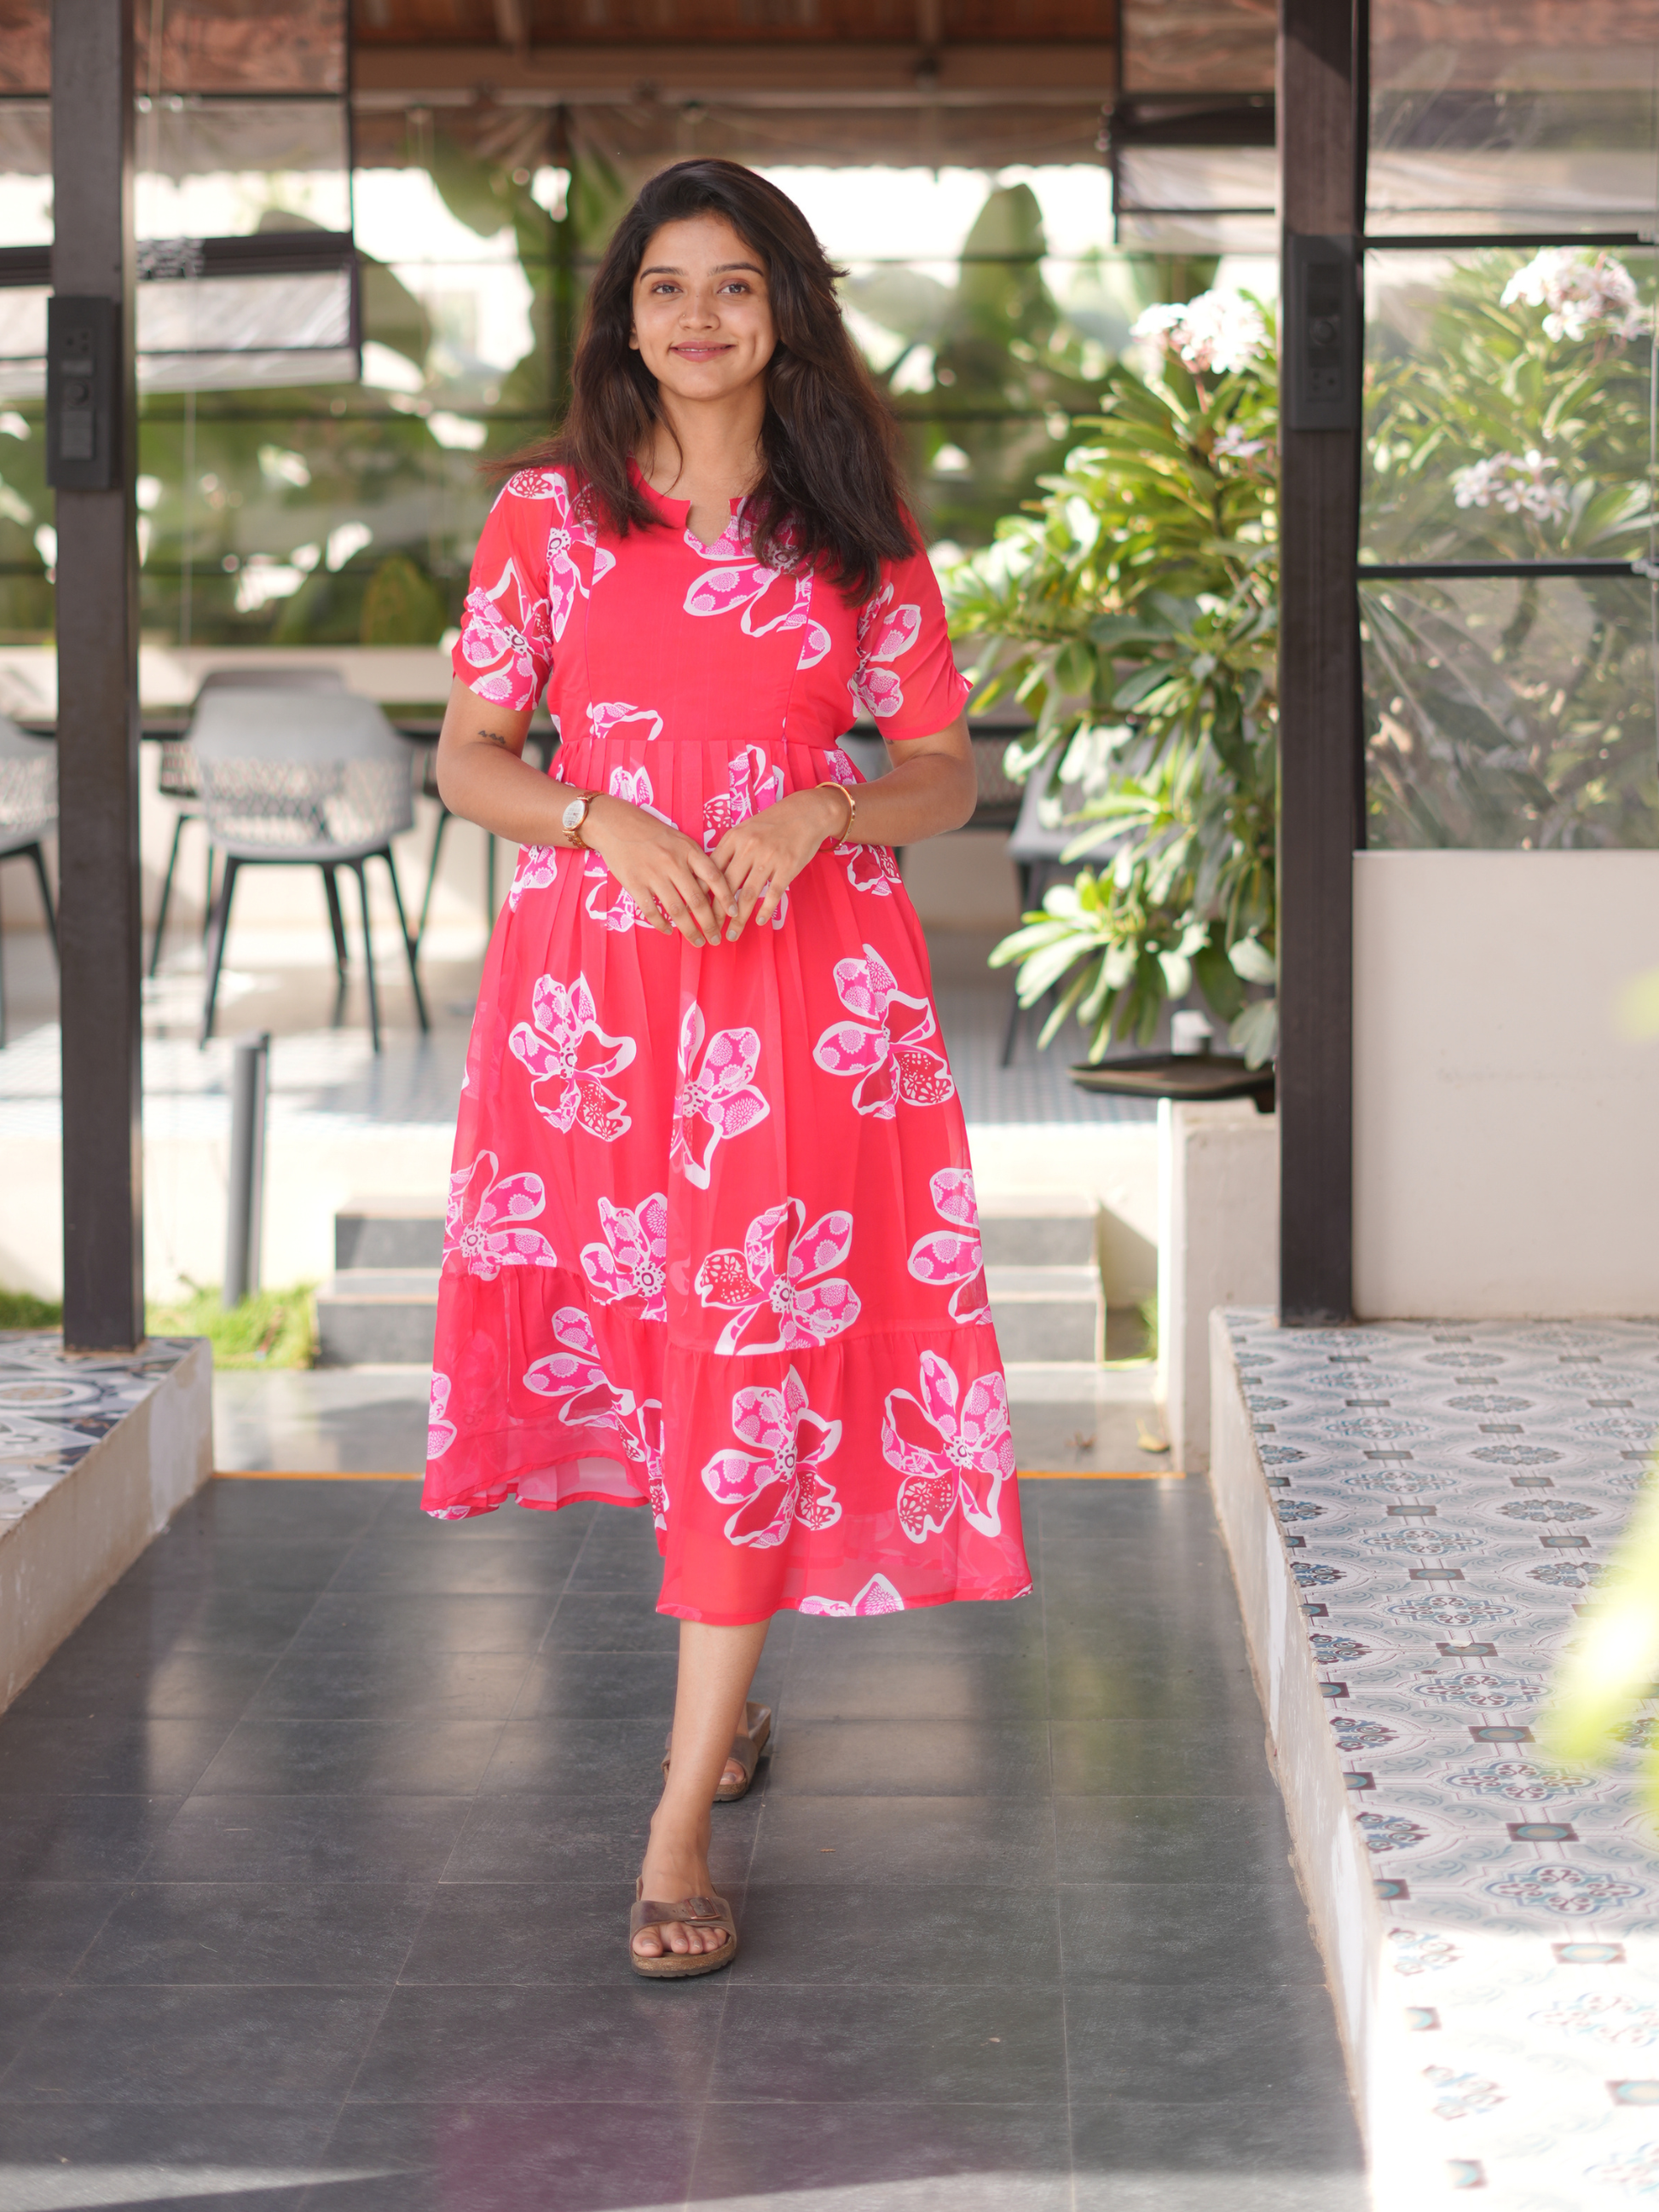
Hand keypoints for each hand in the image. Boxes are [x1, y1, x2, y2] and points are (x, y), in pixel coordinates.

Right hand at [581, 796, 735, 947]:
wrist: (615, 823)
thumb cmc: (651, 831)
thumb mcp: (679, 839)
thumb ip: (695, 860)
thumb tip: (712, 887)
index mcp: (688, 850)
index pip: (714, 878)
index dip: (727, 898)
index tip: (734, 913)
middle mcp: (673, 863)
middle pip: (697, 900)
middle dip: (709, 924)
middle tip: (716, 939)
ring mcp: (653, 874)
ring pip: (677, 910)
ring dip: (689, 930)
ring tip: (698, 941)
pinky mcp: (634, 883)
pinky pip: (651, 910)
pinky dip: (662, 924)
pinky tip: (669, 931)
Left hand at [714, 786, 850, 940]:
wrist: (808, 812)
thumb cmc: (774, 822)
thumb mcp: (746, 828)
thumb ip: (730, 849)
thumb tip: (711, 875)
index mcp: (734, 837)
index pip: (712, 870)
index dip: (703, 893)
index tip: (695, 911)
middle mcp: (749, 847)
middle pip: (727, 886)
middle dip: (717, 913)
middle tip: (711, 930)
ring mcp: (769, 857)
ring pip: (749, 894)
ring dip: (739, 919)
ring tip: (732, 934)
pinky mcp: (788, 866)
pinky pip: (773, 893)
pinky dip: (765, 910)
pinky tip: (759, 922)